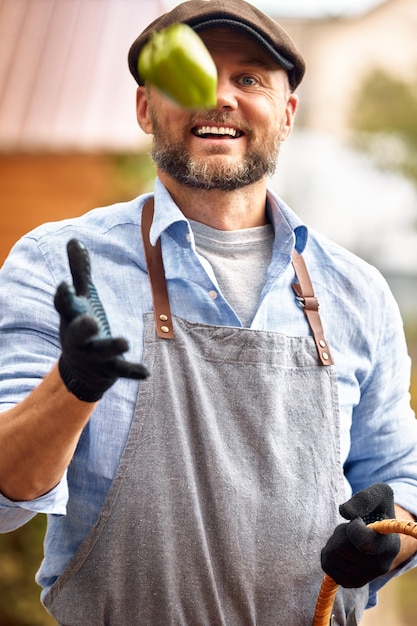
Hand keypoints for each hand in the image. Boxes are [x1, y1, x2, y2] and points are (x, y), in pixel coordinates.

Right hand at [54, 239, 148, 401]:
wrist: (80, 369)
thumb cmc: (82, 323)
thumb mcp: (82, 298)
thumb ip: (79, 271)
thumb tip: (73, 239)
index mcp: (72, 317)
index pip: (64, 306)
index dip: (64, 296)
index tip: (66, 284)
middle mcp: (79, 338)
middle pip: (77, 332)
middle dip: (83, 327)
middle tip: (92, 320)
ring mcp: (93, 355)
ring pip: (101, 352)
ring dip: (112, 346)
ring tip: (125, 342)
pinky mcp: (109, 369)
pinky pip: (120, 370)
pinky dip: (131, 371)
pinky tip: (146, 372)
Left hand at [320, 483, 399, 587]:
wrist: (378, 533)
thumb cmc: (378, 510)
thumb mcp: (379, 494)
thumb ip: (364, 498)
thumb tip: (344, 511)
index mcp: (390, 545)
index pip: (364, 543)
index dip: (353, 528)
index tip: (357, 521)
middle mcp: (380, 566)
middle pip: (341, 548)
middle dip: (340, 532)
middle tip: (351, 528)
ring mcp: (365, 577)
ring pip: (331, 557)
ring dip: (333, 542)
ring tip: (347, 538)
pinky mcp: (351, 582)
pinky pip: (327, 566)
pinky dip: (328, 553)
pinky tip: (341, 550)